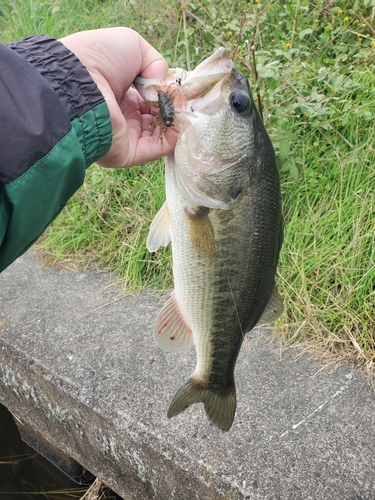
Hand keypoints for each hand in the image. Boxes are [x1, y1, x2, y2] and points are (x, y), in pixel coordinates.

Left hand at [59, 28, 177, 167]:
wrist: (79, 83)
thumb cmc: (100, 58)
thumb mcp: (132, 45)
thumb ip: (155, 61)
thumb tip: (162, 85)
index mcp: (119, 92)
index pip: (148, 98)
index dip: (164, 93)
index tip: (177, 88)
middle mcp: (122, 115)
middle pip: (155, 117)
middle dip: (172, 109)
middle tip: (184, 100)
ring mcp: (124, 135)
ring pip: (158, 134)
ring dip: (175, 123)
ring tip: (185, 110)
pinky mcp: (127, 152)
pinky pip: (155, 149)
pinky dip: (172, 139)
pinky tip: (180, 124)